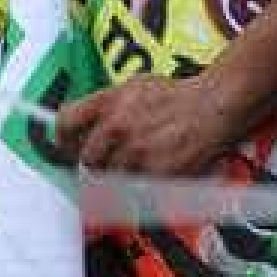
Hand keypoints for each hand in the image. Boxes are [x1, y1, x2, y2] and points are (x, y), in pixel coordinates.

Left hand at [56, 75, 241, 176]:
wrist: (213, 108)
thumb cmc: (179, 97)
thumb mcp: (135, 87)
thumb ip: (107, 106)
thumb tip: (86, 123)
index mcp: (109, 103)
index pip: (66, 123)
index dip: (63, 139)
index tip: (67, 146)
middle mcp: (117, 128)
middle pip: (88, 159)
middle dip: (97, 163)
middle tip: (109, 161)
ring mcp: (135, 153)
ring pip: (112, 178)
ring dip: (122, 176)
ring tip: (141, 163)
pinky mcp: (154, 174)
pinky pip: (137, 188)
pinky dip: (143, 185)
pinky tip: (156, 169)